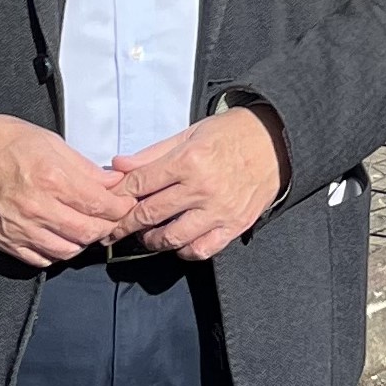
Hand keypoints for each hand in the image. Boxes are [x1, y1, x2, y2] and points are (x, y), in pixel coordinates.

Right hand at [0, 113, 134, 267]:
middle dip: (108, 227)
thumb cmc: (4, 143)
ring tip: (87, 227)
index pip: (100, 205)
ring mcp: (19, 229)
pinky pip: (41, 260)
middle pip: (88, 232)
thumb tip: (113, 182)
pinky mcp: (6, 241)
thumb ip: (85, 167)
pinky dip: (57, 252)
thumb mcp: (51, 142)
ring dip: (84, 242)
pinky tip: (61, 237)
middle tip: (111, 218)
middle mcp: (36, 208)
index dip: (120, 207)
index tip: (125, 204)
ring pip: (68, 251)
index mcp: (51, 179)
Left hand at [114, 108, 287, 262]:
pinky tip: (178, 242)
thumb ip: (152, 154)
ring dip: (151, 240)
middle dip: (124, 223)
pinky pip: (202, 249)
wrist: (276, 141)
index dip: (118, 196)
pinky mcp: (235, 225)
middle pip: (148, 214)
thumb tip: (118, 166)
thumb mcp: (189, 134)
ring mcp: (220, 210)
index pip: (139, 185)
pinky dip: (184, 251)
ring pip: (171, 238)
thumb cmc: (231, 134)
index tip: (108, 203)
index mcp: (189, 160)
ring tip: (146, 235)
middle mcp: (202, 188)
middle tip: (114, 228)